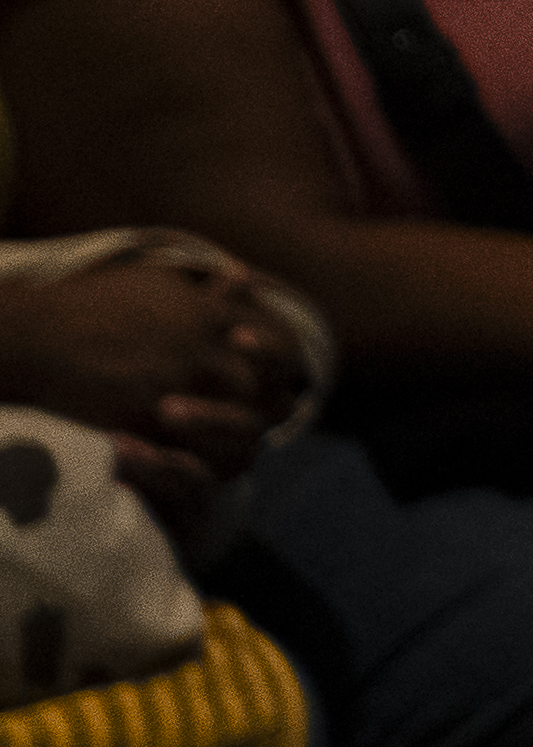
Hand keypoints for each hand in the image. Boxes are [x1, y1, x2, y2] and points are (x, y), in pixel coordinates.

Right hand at [0, 251, 306, 469]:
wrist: (36, 336)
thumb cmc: (94, 303)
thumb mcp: (158, 283)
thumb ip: (207, 289)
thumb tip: (246, 276)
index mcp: (212, 316)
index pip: (276, 350)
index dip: (282, 370)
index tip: (281, 382)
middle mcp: (203, 351)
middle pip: (263, 390)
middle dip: (268, 406)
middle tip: (268, 421)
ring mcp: (175, 388)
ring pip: (238, 426)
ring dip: (241, 440)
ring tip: (241, 454)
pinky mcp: (145, 420)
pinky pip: (193, 452)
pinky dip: (204, 464)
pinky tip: (205, 470)